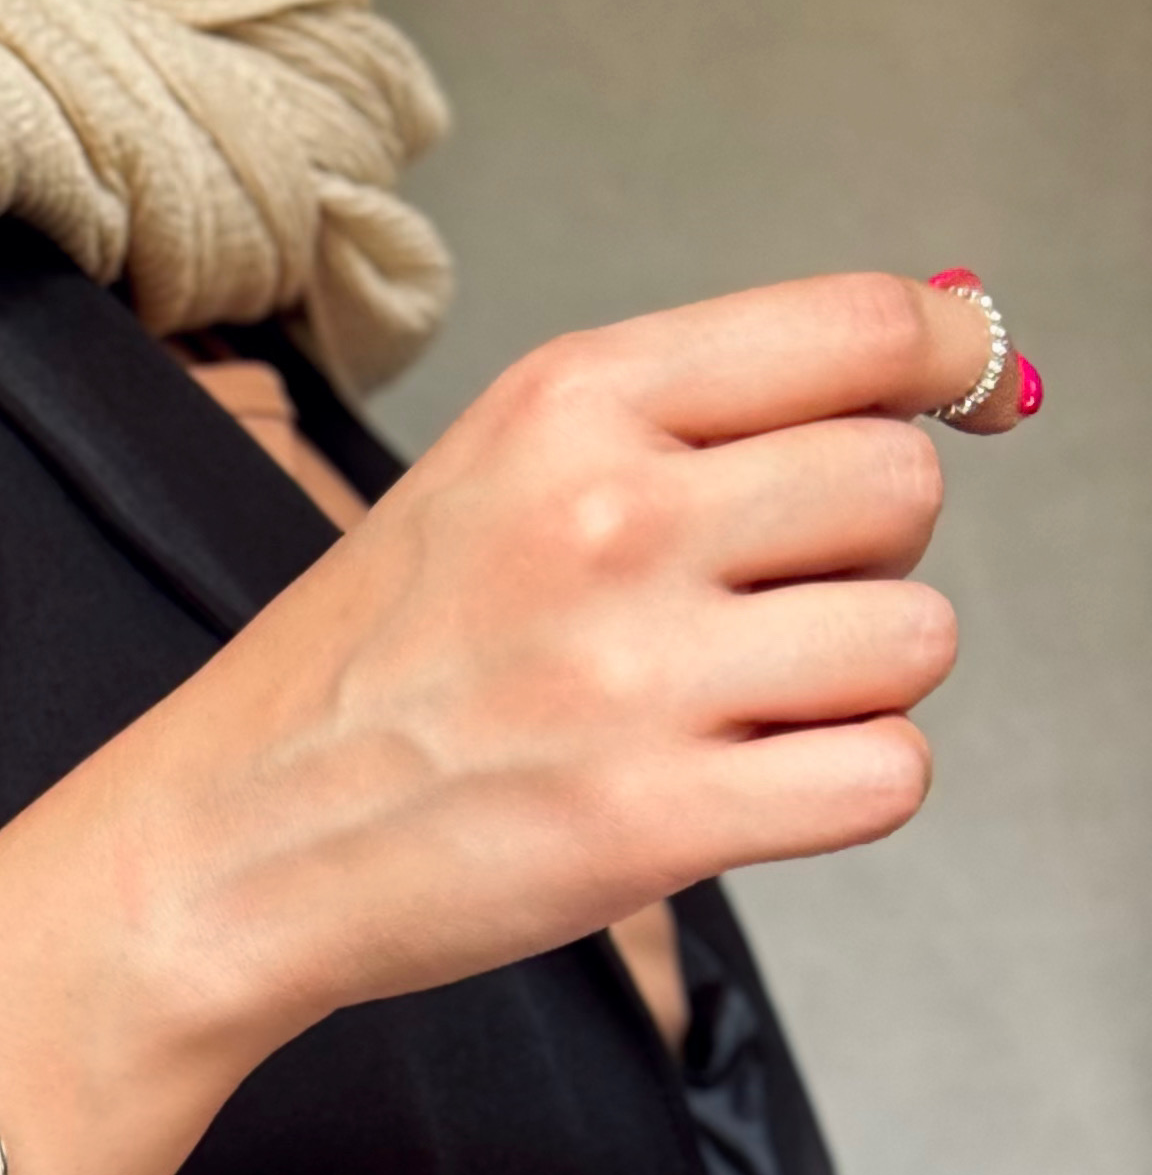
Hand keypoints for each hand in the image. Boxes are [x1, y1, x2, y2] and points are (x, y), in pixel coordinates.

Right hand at [96, 271, 997, 1065]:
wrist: (226, 845)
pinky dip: (844, 791)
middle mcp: (610, 519)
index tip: (935, 406)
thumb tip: (949, 348)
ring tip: (738, 711)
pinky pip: (883, 777)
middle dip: (865, 555)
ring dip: (858, 685)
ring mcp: (631, 676)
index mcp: (571, 405)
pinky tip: (745, 789)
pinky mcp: (650, 823)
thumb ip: (690, 417)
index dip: (938, 368)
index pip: (861, 328)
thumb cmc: (363, 675)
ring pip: (914, 639)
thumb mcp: (494, 476)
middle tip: (758, 610)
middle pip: (902, 485)